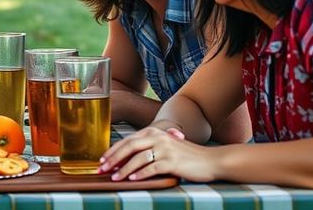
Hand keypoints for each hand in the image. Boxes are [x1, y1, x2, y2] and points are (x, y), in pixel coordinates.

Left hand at [100, 125, 214, 181]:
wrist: (210, 160)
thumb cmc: (186, 156)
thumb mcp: (165, 146)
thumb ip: (148, 148)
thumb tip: (125, 158)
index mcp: (153, 132)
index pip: (127, 141)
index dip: (112, 151)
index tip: (101, 160)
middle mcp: (157, 137)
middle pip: (128, 147)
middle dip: (112, 159)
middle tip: (102, 169)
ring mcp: (165, 149)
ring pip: (137, 159)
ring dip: (123, 169)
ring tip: (114, 178)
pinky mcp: (172, 161)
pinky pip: (151, 168)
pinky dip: (139, 174)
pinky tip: (132, 180)